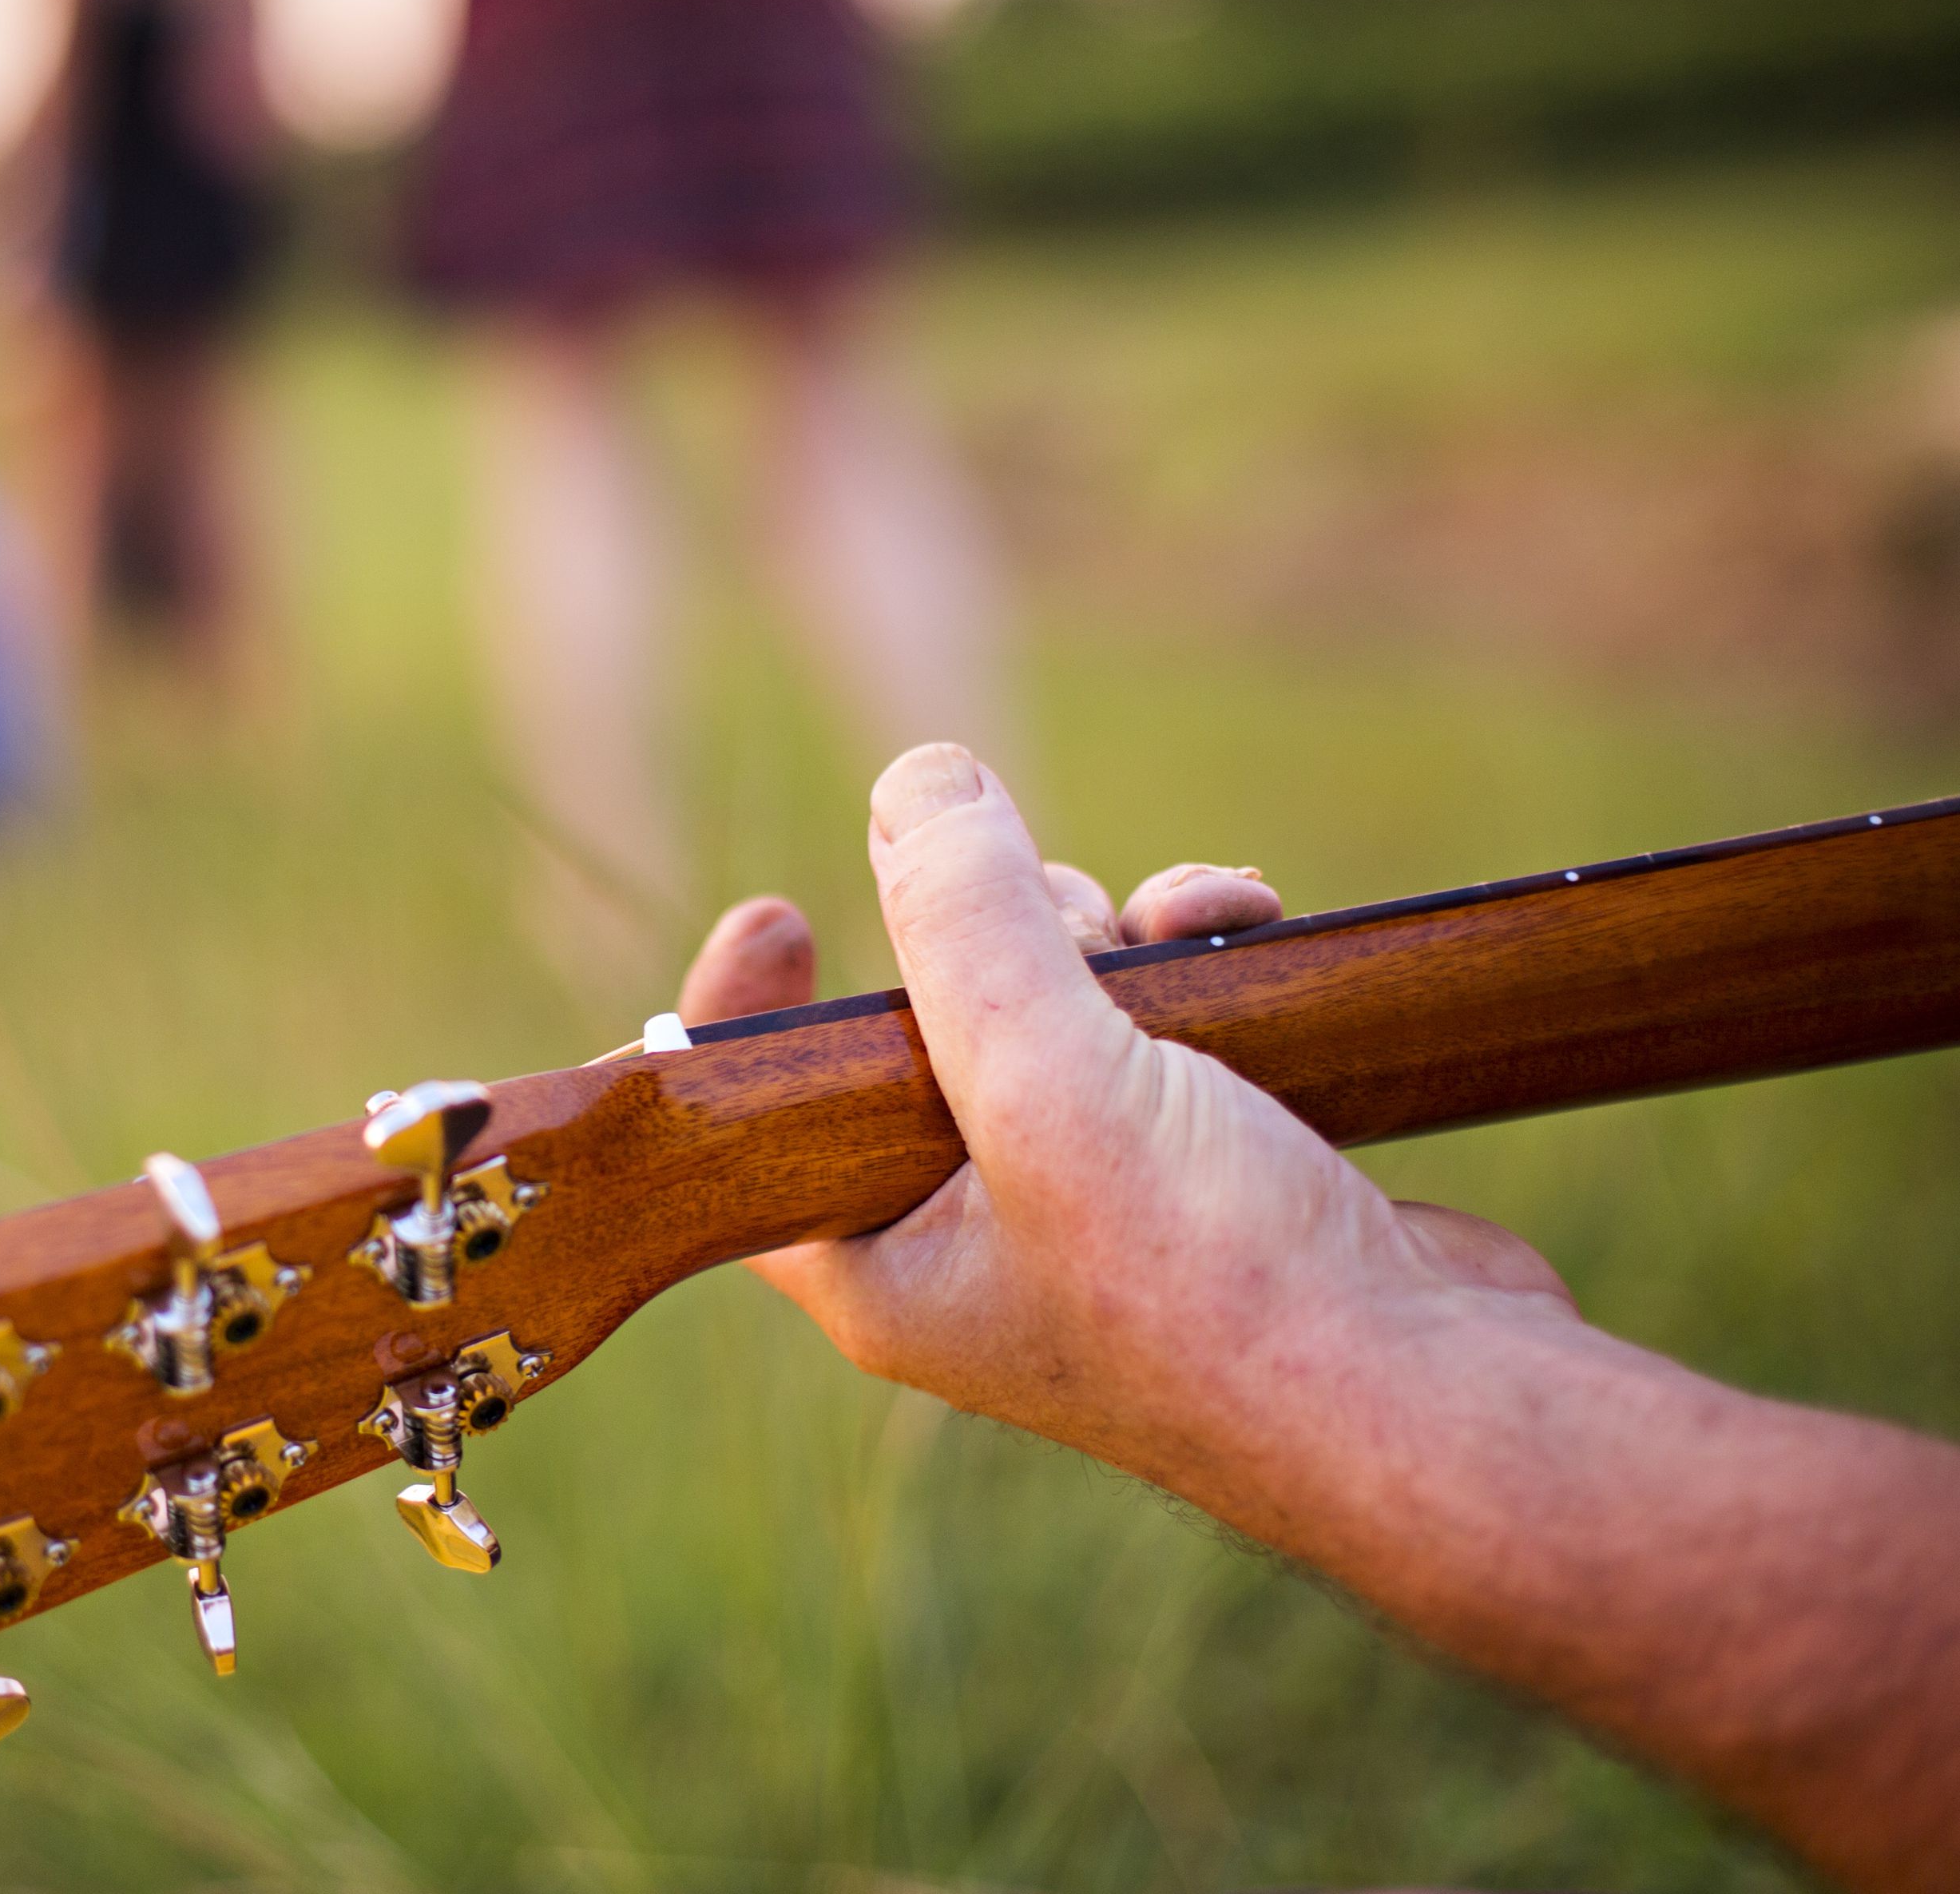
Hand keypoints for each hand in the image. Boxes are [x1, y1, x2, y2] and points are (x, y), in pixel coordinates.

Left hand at [675, 744, 1566, 1500]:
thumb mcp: (1052, 1088)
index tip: (781, 912)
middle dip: (994, 934)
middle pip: (921, 1025)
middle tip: (1073, 934)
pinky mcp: (1199, 1172)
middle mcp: (969, 1241)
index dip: (743, 1016)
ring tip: (1188, 921)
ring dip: (1112, 930)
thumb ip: (967, 926)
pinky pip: (1155, 1025)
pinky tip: (1249, 921)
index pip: (754, 1126)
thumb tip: (915, 781)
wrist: (1437, 1400)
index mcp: (880, 1267)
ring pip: (1052, 1003)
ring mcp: (1093, 1205)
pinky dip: (1191, 961)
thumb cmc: (1221, 1292)